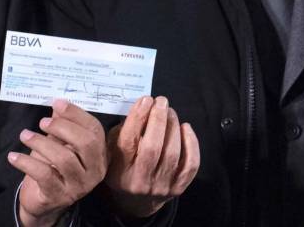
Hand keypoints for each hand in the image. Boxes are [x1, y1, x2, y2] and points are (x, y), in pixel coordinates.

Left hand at [9, 99, 107, 226]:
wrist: (42, 201)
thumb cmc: (52, 167)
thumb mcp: (58, 144)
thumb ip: (61, 125)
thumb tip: (58, 103)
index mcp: (99, 155)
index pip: (95, 130)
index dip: (77, 115)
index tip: (57, 103)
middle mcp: (94, 172)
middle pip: (86, 144)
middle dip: (62, 128)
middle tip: (42, 122)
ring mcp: (78, 186)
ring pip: (64, 159)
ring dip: (41, 143)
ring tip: (24, 135)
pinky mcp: (59, 196)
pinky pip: (44, 175)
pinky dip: (27, 162)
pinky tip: (13, 156)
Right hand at [103, 95, 199, 218]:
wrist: (136, 202)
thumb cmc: (123, 169)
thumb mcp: (112, 153)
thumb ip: (121, 133)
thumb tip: (140, 108)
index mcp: (120, 171)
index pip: (128, 142)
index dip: (137, 118)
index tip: (145, 100)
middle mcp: (140, 181)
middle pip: (152, 148)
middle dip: (158, 120)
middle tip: (161, 101)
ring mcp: (161, 186)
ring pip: (172, 154)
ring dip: (173, 127)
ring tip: (170, 112)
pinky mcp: (178, 188)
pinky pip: (190, 165)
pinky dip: (191, 144)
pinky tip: (186, 128)